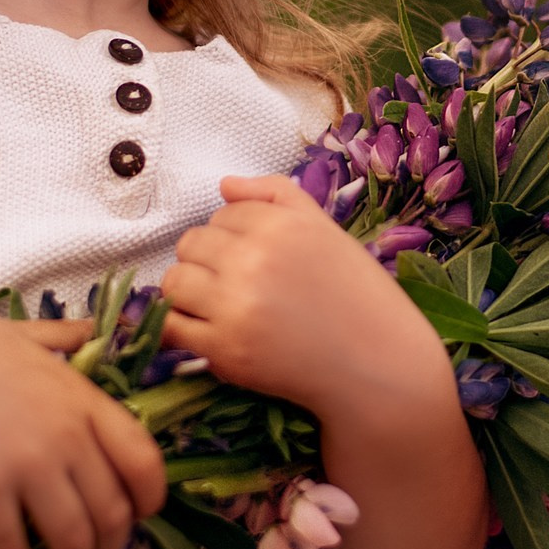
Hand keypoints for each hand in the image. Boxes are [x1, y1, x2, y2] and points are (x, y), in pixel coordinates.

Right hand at [0, 304, 166, 548]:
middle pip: (113, 512)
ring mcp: (27, 467)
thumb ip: (67, 338)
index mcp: (83, 400)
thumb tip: (93, 332)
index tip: (139, 514)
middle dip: (109, 544)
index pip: (145, 461)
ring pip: (73, 540)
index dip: (150, 498)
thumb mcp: (27, 334)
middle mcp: (66, 437)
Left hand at [160, 175, 447, 419]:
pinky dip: (180, 326)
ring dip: (188, 289)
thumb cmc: (355, 293)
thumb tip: (224, 185)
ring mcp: (234, 305)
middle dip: (207, 258)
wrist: (376, 364)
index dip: (235, 234)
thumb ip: (275, 194)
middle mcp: (252, 259)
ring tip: (218, 304)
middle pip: (191, 243)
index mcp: (279, 225)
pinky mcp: (223, 349)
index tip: (256, 256)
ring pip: (174, 281)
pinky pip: (173, 325)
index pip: (223, 213)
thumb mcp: (326, 229)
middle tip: (236, 282)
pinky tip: (204, 328)